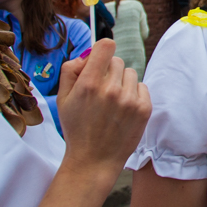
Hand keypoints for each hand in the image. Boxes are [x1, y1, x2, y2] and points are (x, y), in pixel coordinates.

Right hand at [57, 39, 151, 173]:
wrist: (94, 160)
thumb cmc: (77, 128)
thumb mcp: (62, 99)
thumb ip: (70, 70)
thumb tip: (87, 55)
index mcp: (88, 84)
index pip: (106, 46)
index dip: (102, 50)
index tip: (99, 61)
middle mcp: (110, 89)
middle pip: (117, 61)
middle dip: (108, 71)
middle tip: (101, 91)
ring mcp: (129, 100)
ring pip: (130, 74)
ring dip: (122, 83)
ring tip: (112, 102)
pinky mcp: (144, 109)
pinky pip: (142, 87)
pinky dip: (134, 94)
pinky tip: (123, 109)